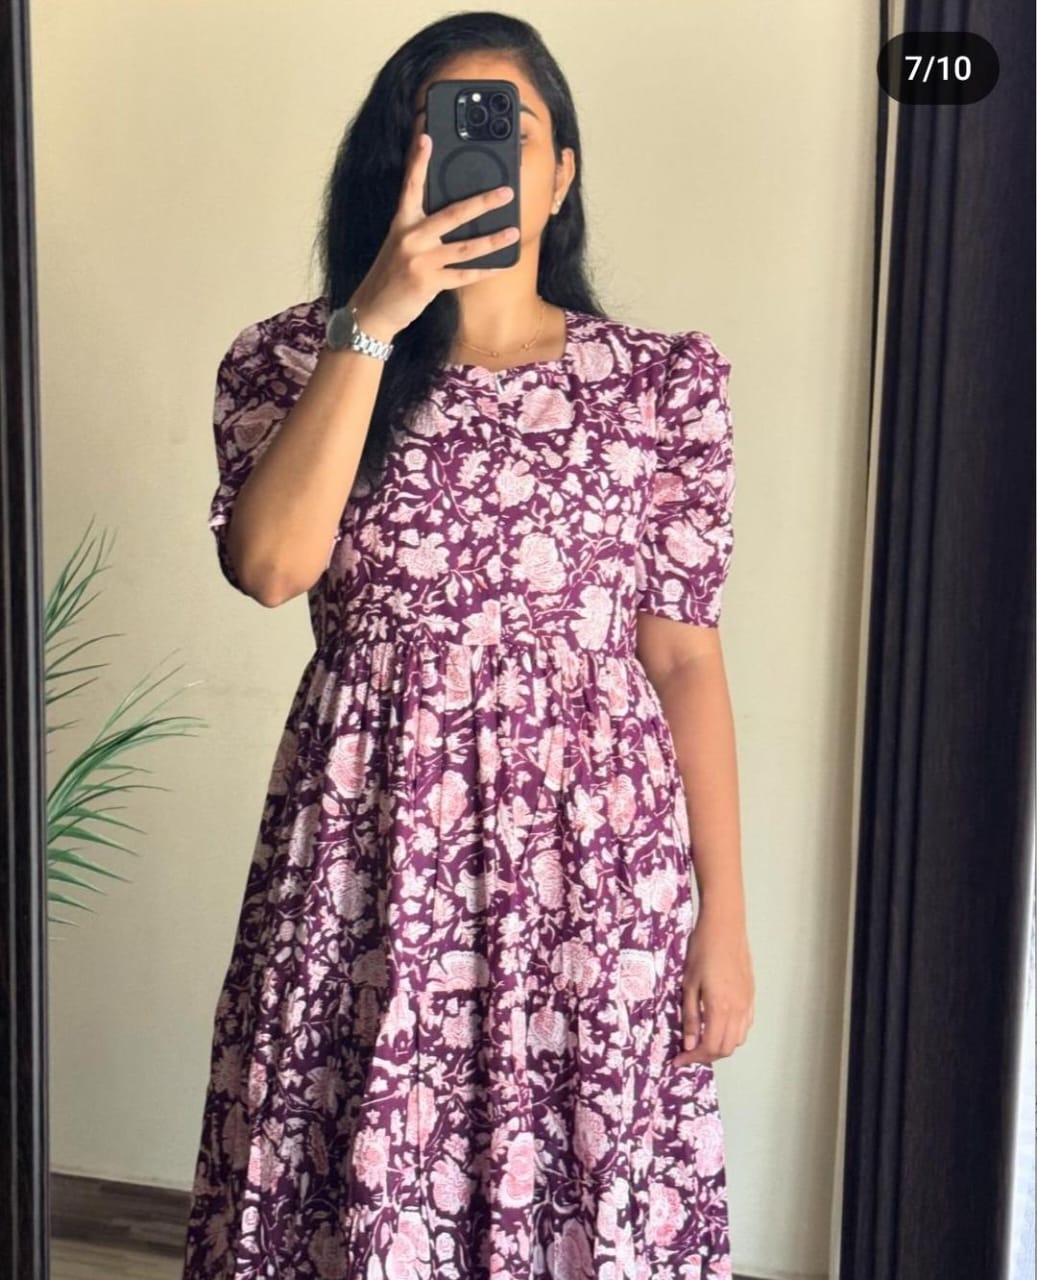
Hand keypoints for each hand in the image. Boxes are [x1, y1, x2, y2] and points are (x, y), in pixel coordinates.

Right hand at [347, 130, 519, 340]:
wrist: (374, 308)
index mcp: (402, 222)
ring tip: (513, 232)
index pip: (411, 185)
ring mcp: (420, 260)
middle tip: (506, 192)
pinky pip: (463, 275)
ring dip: (492, 240)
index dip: (418, 161)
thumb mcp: (401, 244)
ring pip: (464, 247)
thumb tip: (455, 216)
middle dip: (482, 203)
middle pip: (451, 214)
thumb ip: (422, 228)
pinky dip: (483, 271)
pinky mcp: (428, 282)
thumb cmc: (392, 274)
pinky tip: (500, 266)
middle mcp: (411, 237)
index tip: (426, 137)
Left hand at [669, 901, 754, 1066]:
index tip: (678, 1060)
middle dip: (706, 1056)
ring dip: (720, 1046)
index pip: (710, 1047)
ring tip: (701, 1040)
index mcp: (720, 1009)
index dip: (693, 1058)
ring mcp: (747, 1003)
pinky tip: (719, 1026)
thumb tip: (690, 1045)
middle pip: (725, 1048)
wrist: (725, 927)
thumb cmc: (702, 950)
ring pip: (738, 1039)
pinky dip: (732, 1034)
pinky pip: (745, 1025)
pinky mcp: (751, 995)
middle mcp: (738, 1010)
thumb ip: (691, 1016)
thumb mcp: (689, 984)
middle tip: (688, 1052)